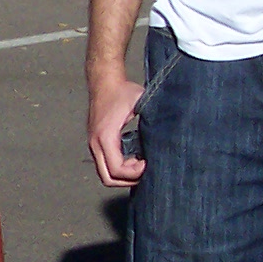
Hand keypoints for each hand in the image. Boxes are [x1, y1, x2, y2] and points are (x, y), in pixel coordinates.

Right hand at [88, 74, 145, 188]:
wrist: (104, 80)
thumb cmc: (122, 90)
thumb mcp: (141, 102)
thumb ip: (152, 120)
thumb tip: (169, 135)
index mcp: (105, 137)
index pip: (116, 170)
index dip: (134, 173)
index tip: (148, 163)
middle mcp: (95, 143)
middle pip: (107, 178)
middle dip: (127, 180)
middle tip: (144, 171)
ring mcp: (93, 144)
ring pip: (105, 173)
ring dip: (123, 175)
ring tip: (140, 165)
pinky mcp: (95, 142)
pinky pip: (105, 164)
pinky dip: (118, 167)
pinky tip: (133, 158)